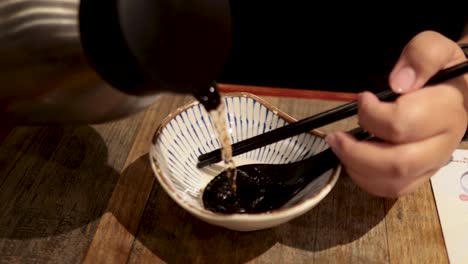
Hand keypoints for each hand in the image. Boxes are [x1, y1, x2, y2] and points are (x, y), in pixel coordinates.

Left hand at [325, 30, 467, 197]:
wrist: (455, 91)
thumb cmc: (439, 71)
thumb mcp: (433, 49)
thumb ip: (421, 56)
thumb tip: (398, 84)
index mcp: (448, 111)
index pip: (403, 123)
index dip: (372, 114)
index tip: (362, 99)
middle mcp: (443, 143)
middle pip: (397, 162)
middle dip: (356, 152)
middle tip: (335, 137)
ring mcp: (432, 164)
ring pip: (394, 182)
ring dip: (357, 168)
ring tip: (340, 148)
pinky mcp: (421, 175)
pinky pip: (392, 190)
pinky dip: (365, 180)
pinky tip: (352, 161)